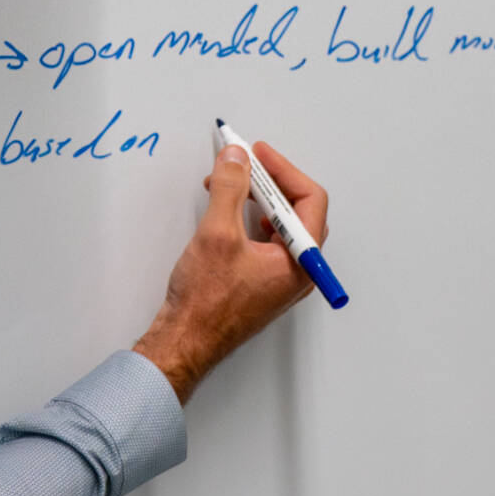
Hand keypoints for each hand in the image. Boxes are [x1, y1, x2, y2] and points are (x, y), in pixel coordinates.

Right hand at [132, 141, 330, 404]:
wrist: (184, 342)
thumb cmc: (205, 301)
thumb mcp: (217, 233)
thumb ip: (230, 188)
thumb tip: (237, 157)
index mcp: (301, 262)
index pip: (310, 200)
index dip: (284, 170)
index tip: (258, 153)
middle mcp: (297, 271)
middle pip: (296, 210)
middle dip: (269, 181)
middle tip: (244, 162)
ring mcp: (279, 278)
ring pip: (279, 224)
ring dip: (255, 197)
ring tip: (228, 182)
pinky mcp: (260, 281)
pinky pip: (264, 239)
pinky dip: (246, 217)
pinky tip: (225, 210)